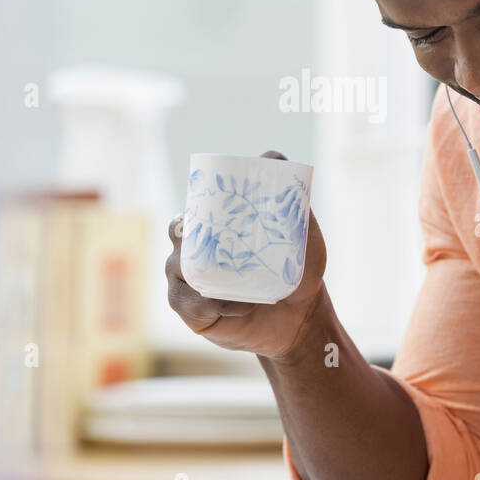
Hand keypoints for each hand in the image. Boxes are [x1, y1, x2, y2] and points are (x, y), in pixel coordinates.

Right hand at [165, 150, 326, 360]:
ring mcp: (188, 279)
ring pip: (176, 265)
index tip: (220, 198)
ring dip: (202, 270)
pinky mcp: (190, 310)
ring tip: (238, 280)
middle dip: (190, 230)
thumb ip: (294, 203)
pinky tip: (242, 305)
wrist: (299, 319)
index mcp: (216, 226)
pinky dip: (214, 304)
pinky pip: (189, 303)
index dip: (199, 197)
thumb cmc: (298, 272)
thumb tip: (276, 161)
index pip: (196, 203)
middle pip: (177, 229)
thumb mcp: (304, 235)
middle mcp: (195, 248)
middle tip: (219, 236)